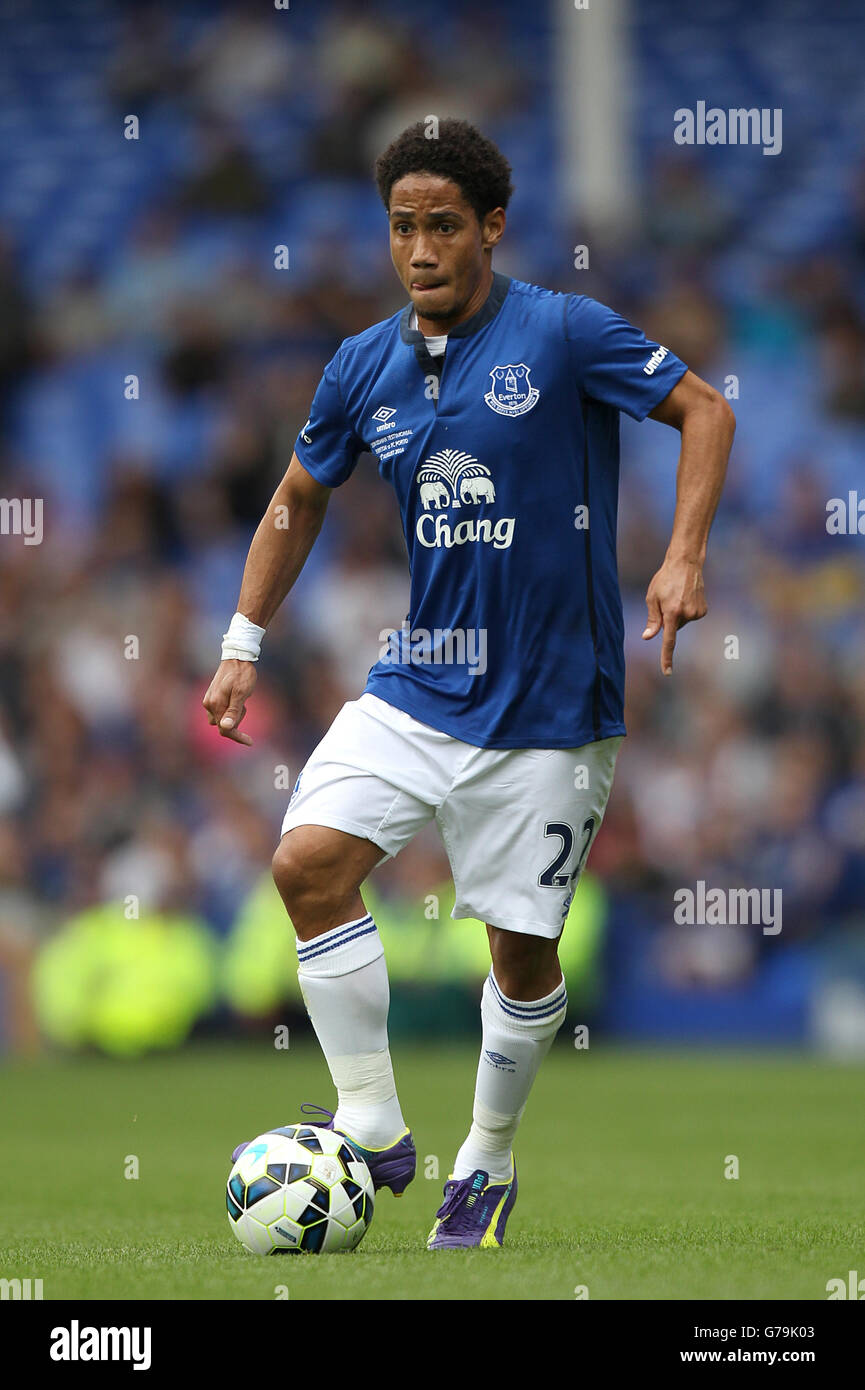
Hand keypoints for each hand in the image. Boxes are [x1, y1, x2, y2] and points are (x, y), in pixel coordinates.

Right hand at [202, 660, 257, 744]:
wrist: (237, 656)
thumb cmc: (242, 674)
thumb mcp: (242, 693)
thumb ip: (233, 711)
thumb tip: (226, 727)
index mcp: (215, 704)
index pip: (225, 729)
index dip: (237, 737)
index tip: (250, 741)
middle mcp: (209, 703)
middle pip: (224, 724)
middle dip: (236, 719)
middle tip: (246, 704)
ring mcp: (209, 699)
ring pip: (222, 717)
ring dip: (234, 713)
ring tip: (242, 697)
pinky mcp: (212, 695)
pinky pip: (221, 709)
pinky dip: (231, 707)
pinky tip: (237, 695)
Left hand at [642, 555, 706, 675]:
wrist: (685, 564)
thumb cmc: (665, 579)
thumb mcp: (652, 598)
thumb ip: (652, 620)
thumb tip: (648, 637)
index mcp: (672, 613)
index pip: (668, 641)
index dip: (666, 657)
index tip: (667, 672)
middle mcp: (687, 615)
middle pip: (673, 629)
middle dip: (668, 620)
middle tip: (668, 600)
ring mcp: (697, 613)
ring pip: (682, 623)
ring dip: (678, 615)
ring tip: (677, 596)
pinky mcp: (704, 610)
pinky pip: (690, 618)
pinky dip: (686, 611)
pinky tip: (686, 597)